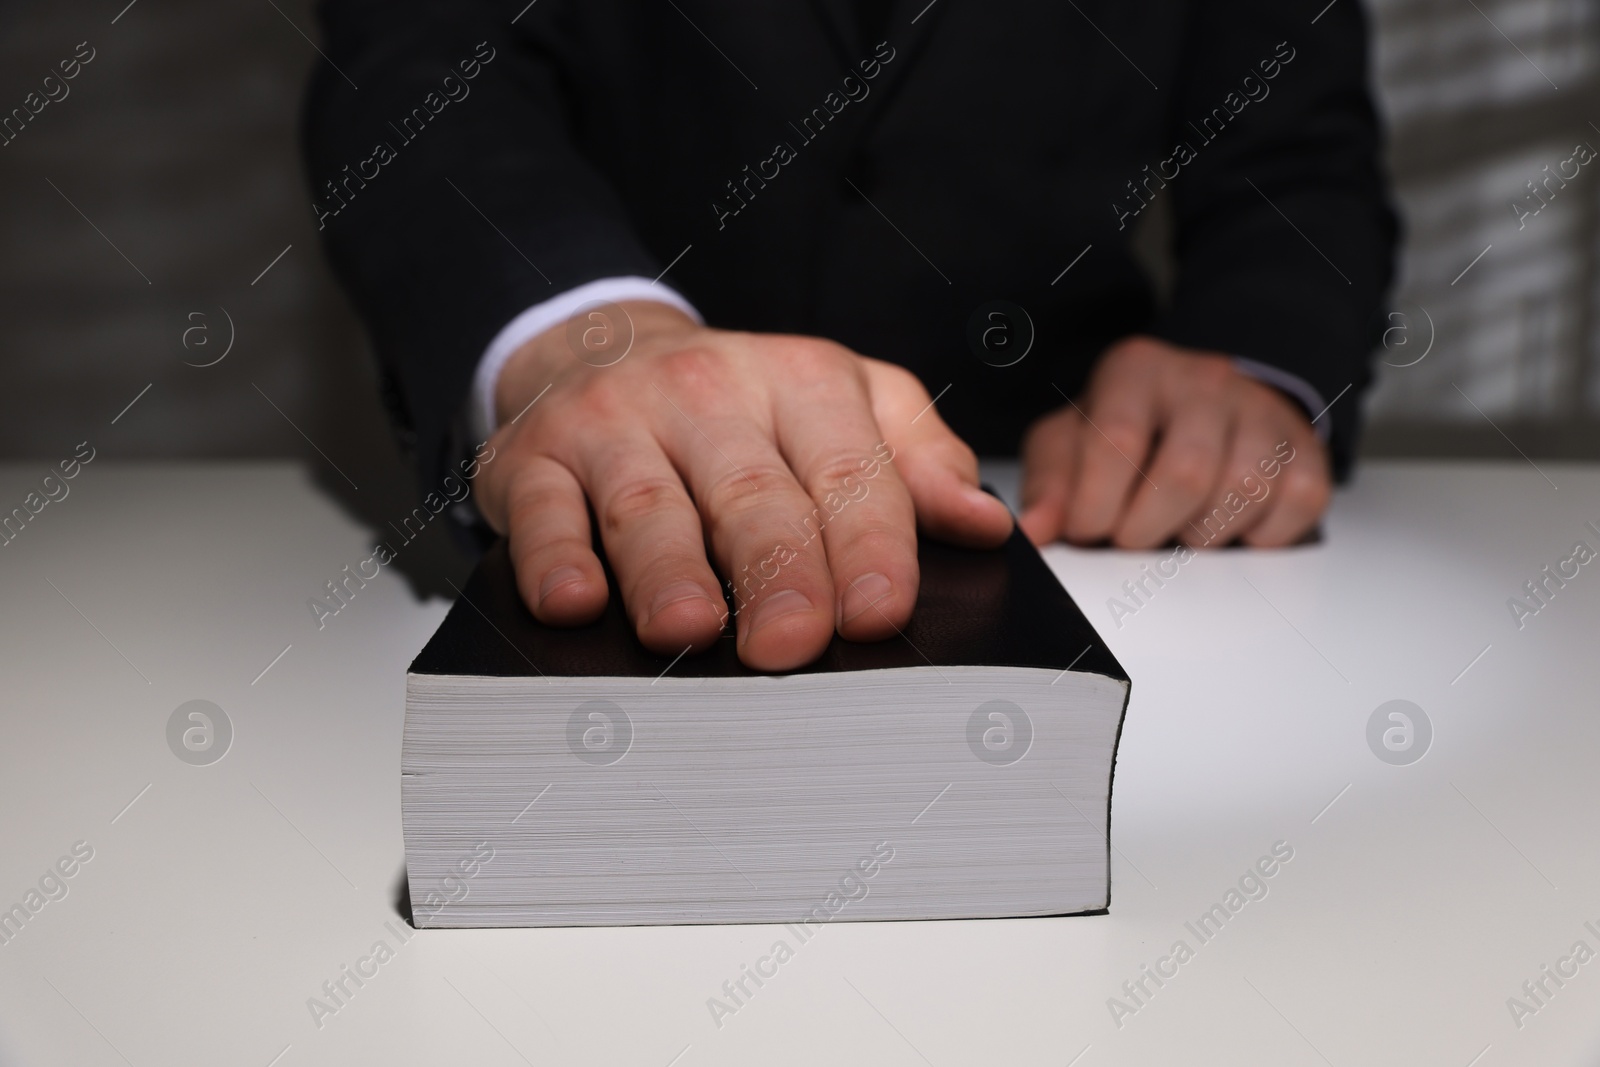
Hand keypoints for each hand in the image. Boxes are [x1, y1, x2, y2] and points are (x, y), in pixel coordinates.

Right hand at [475, 301, 1012, 670]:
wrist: (603, 350)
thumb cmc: (739, 405)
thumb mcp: (847, 404)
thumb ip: (918, 458)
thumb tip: (983, 521)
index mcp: (801, 383)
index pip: (845, 468)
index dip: (865, 541)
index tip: (878, 610)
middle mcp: (708, 393)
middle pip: (750, 491)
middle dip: (775, 569)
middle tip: (792, 642)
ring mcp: (615, 422)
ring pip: (648, 504)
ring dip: (668, 571)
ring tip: (689, 629)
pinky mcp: (534, 457)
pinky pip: (543, 507)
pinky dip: (554, 555)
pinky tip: (575, 599)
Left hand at [1018, 336, 1329, 548]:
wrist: (1203, 404)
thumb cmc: (1126, 429)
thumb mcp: (1070, 442)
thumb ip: (1049, 484)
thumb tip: (1034, 532)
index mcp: (1137, 371)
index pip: (1117, 440)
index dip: (1096, 504)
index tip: (1086, 531)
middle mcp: (1205, 380)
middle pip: (1186, 474)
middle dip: (1148, 529)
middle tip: (1131, 540)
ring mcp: (1262, 413)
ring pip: (1243, 492)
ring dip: (1201, 536)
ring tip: (1176, 532)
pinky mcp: (1305, 450)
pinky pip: (1295, 506)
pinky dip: (1258, 538)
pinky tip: (1227, 529)